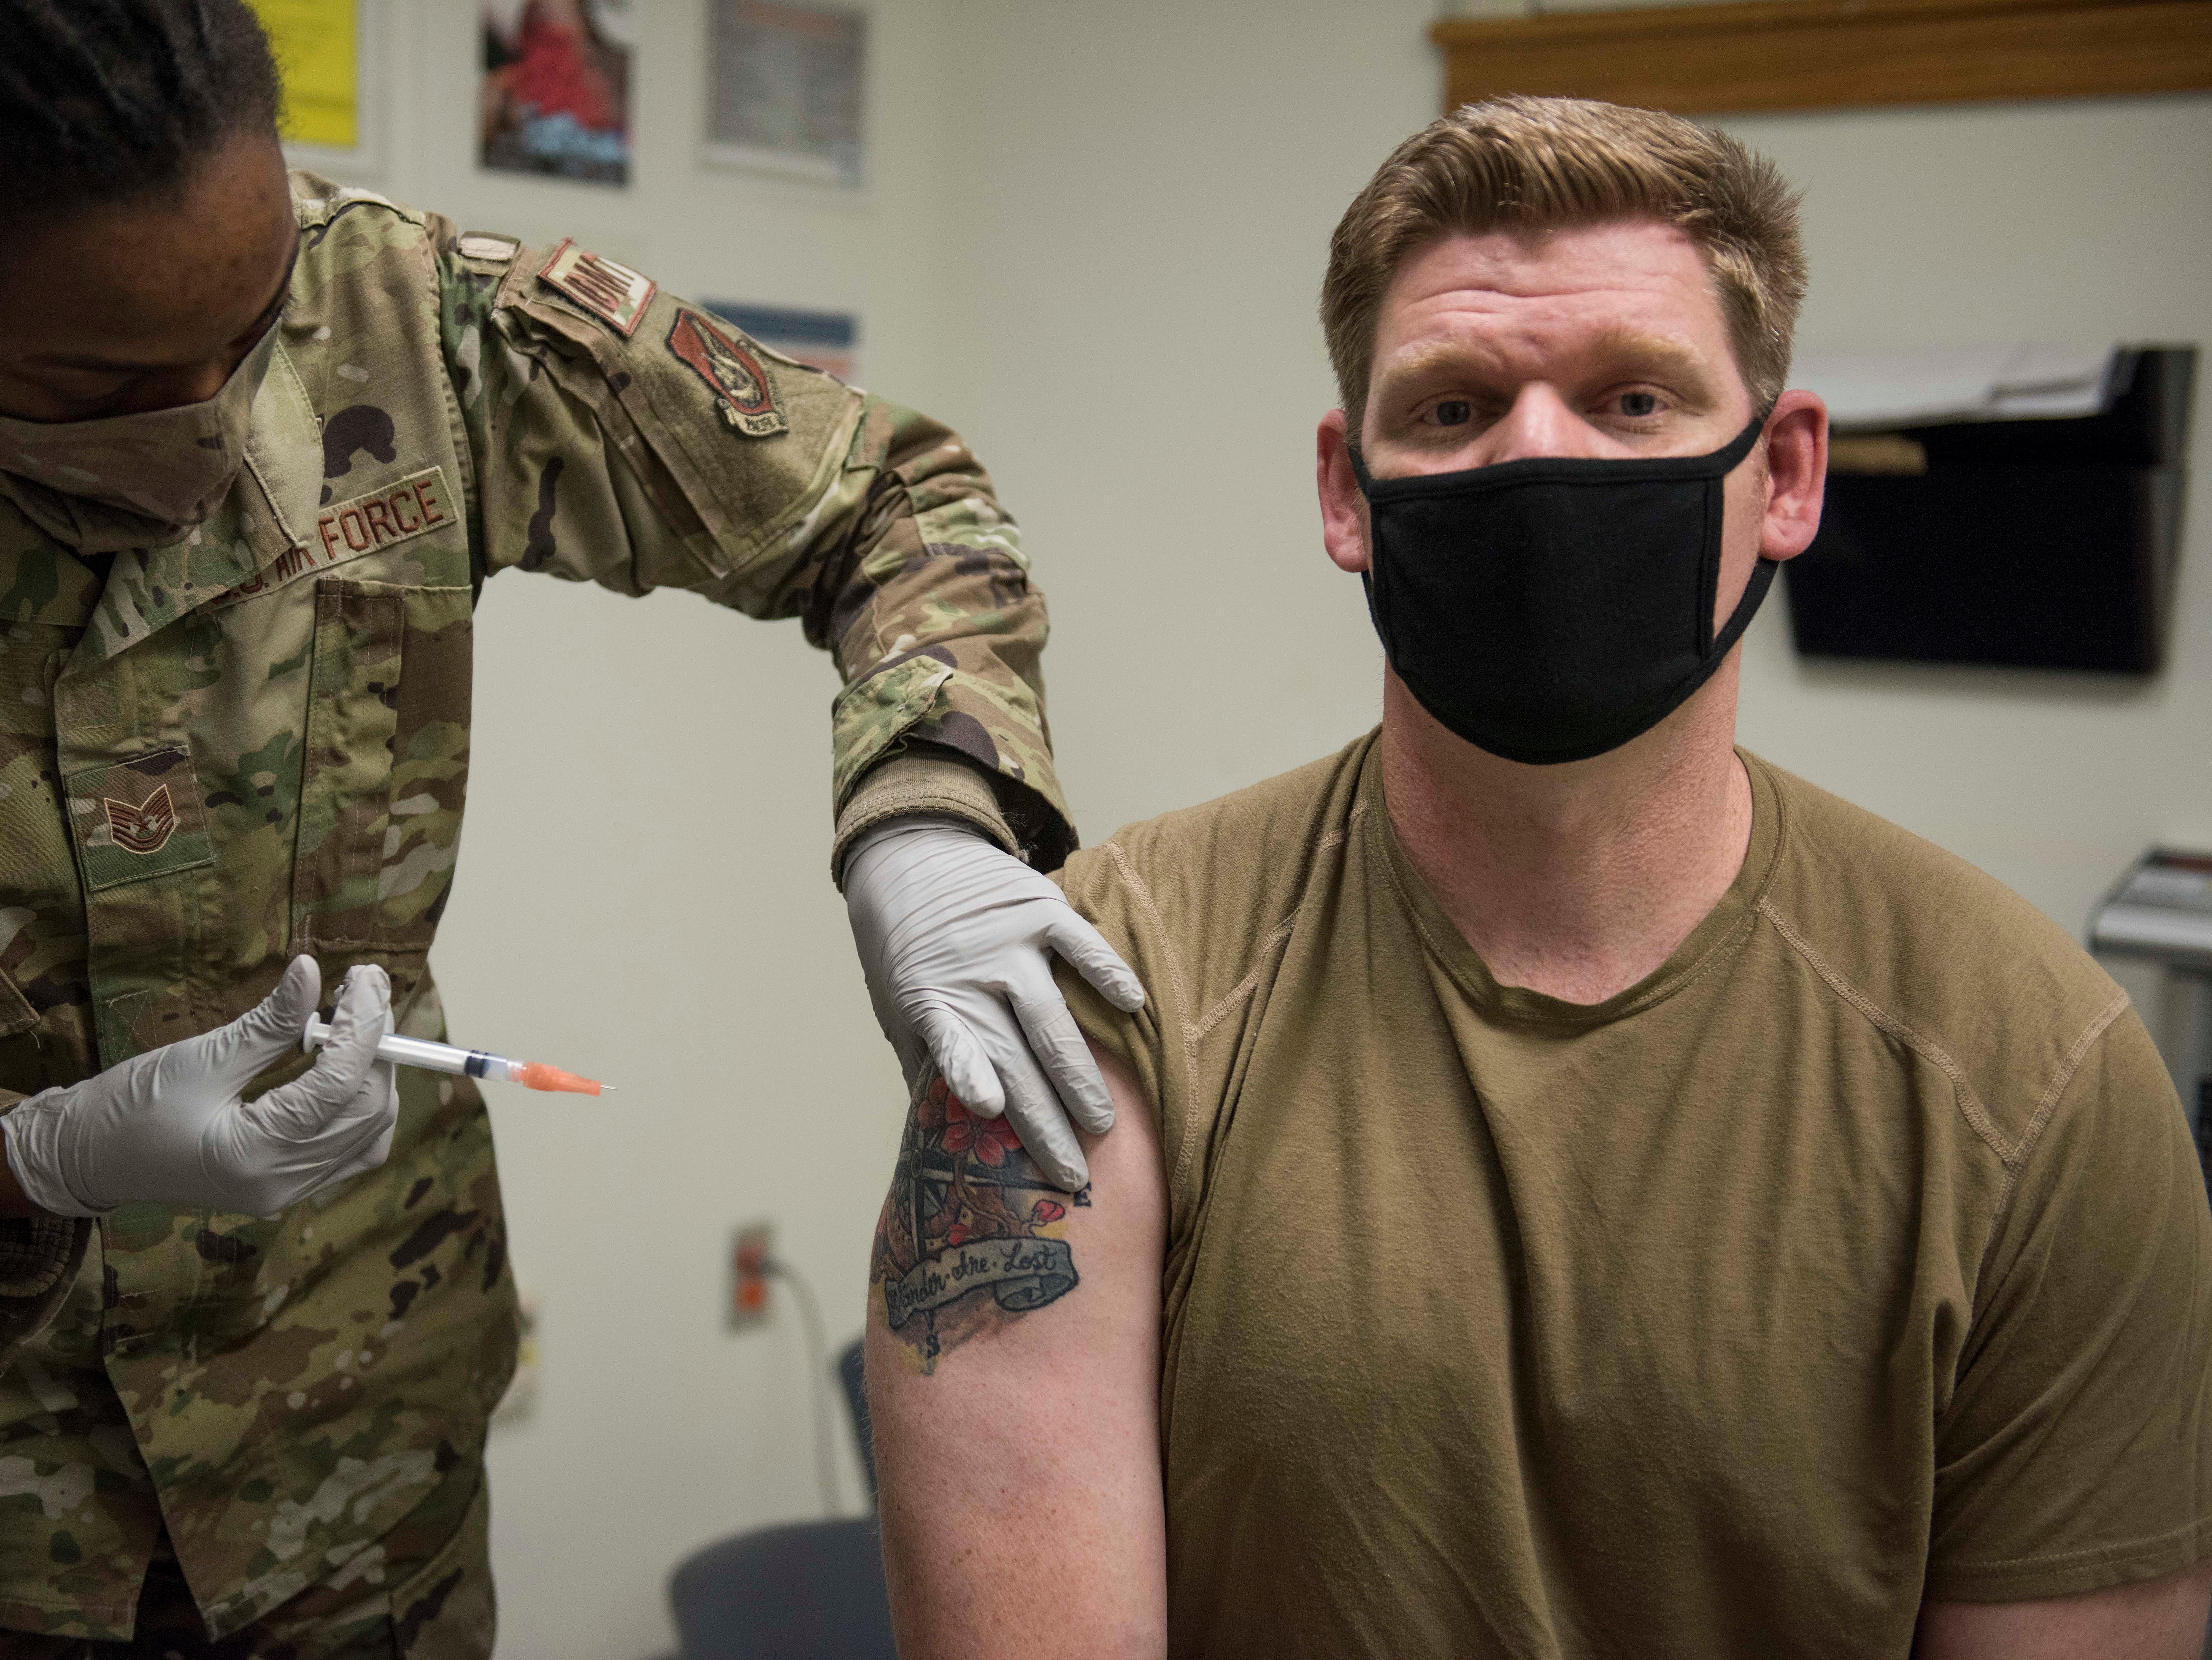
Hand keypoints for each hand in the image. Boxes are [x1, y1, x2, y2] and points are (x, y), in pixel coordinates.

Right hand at [0, 957, 398, 1217]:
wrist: (89, 1157)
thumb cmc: (131, 1108)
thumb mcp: (201, 1058)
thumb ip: (268, 1023)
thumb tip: (312, 972)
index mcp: (255, 1157)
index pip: (340, 1086)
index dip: (363, 1025)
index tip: (365, 976)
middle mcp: (282, 1185)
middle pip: (367, 1111)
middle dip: (376, 1045)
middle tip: (364, 989)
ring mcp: (289, 1191)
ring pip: (369, 1131)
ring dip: (373, 1073)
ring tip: (354, 1022)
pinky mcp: (289, 1184)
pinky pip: (352, 1147)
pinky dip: (360, 1102)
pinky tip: (344, 1063)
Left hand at [845, 818, 1144, 1190]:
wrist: (908, 857)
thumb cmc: (902, 948)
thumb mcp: (896, 1005)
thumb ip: (925, 1058)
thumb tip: (942, 1132)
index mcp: (931, 1002)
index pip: (954, 1050)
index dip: (971, 1076)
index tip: (989, 1107)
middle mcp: (972, 976)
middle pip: (1016, 1058)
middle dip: (1046, 1122)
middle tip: (1074, 1172)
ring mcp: (1010, 942)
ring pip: (1053, 1019)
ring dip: (1079, 1076)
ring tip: (1104, 1122)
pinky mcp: (1041, 908)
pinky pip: (1082, 945)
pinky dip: (1107, 973)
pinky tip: (1133, 1006)